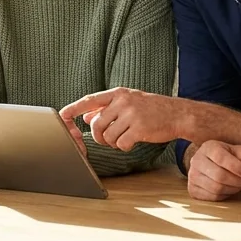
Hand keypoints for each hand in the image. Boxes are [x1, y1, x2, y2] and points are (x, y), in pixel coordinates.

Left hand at [59, 88, 190, 151]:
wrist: (179, 114)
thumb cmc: (152, 108)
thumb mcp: (129, 102)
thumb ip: (107, 108)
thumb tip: (86, 116)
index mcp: (118, 93)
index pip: (89, 100)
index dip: (73, 109)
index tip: (62, 116)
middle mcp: (123, 102)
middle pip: (96, 125)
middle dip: (100, 136)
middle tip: (110, 138)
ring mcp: (131, 114)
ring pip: (108, 136)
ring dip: (113, 142)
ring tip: (125, 138)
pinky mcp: (140, 128)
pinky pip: (121, 144)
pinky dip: (124, 147)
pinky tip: (133, 142)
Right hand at [187, 141, 240, 200]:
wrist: (205, 162)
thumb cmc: (224, 156)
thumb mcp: (235, 150)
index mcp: (208, 148)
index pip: (221, 158)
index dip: (236, 167)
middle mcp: (197, 161)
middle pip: (219, 176)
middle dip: (237, 181)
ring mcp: (192, 176)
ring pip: (216, 188)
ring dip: (233, 189)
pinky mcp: (192, 189)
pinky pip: (212, 197)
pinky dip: (225, 195)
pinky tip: (230, 190)